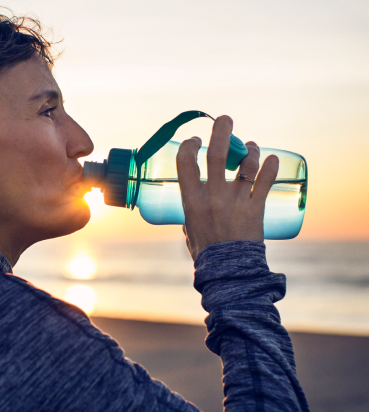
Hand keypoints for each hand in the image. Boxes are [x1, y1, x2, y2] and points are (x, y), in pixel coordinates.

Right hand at [177, 115, 278, 259]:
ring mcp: (236, 201)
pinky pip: (265, 181)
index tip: (196, 140)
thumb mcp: (189, 228)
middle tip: (226, 120)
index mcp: (191, 199)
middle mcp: (213, 196)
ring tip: (252, 146)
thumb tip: (194, 207)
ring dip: (250, 150)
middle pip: (218, 154)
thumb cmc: (205, 251)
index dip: (190, 145)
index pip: (185, 161)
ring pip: (246, 165)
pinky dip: (271, 166)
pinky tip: (272, 158)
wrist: (227, 271)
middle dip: (222, 131)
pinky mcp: (255, 208)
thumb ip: (192, 212)